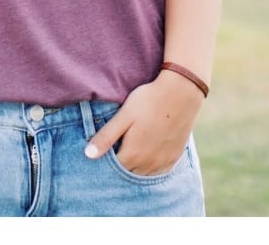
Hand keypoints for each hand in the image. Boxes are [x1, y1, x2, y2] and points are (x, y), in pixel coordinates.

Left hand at [84, 73, 201, 175]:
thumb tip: (88, 155)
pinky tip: (146, 155)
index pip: (112, 169)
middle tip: (116, 149)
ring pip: (143, 175)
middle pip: (127, 173)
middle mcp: (148, 164)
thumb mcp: (124, 116)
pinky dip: (150, 168)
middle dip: (119, 166)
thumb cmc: (148, 101)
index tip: (103, 150)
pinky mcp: (174, 158)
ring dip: (135, 168)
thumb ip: (106, 137)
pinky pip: (159, 172)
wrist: (180, 94)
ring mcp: (163, 163)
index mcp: (132, 155)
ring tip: (130, 152)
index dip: (105, 161)